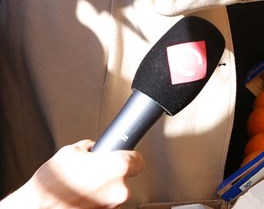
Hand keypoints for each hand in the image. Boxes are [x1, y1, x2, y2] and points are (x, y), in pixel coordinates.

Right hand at [8, 140, 143, 208]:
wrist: (37, 207)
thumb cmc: (52, 183)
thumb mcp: (71, 151)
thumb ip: (91, 148)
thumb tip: (95, 149)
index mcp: (118, 167)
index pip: (138, 159)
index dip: (128, 156)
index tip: (124, 156)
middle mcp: (120, 189)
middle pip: (125, 177)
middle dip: (111, 173)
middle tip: (93, 172)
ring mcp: (113, 206)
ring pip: (114, 192)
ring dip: (102, 188)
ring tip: (83, 186)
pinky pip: (104, 203)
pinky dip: (96, 200)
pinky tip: (81, 196)